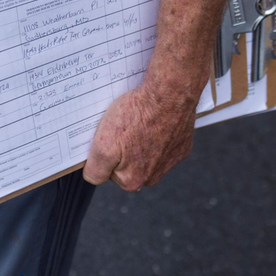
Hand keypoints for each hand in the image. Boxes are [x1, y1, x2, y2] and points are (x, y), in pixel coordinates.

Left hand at [82, 85, 196, 190]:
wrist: (169, 95)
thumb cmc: (136, 117)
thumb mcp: (103, 145)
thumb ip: (95, 169)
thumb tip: (93, 177)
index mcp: (133, 181)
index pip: (109, 172)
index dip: (106, 153)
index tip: (110, 137)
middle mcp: (154, 177)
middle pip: (129, 165)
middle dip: (124, 149)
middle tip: (124, 128)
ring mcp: (170, 162)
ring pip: (147, 154)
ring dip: (141, 141)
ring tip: (139, 122)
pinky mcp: (182, 147)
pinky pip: (164, 144)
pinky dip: (159, 133)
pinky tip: (155, 120)